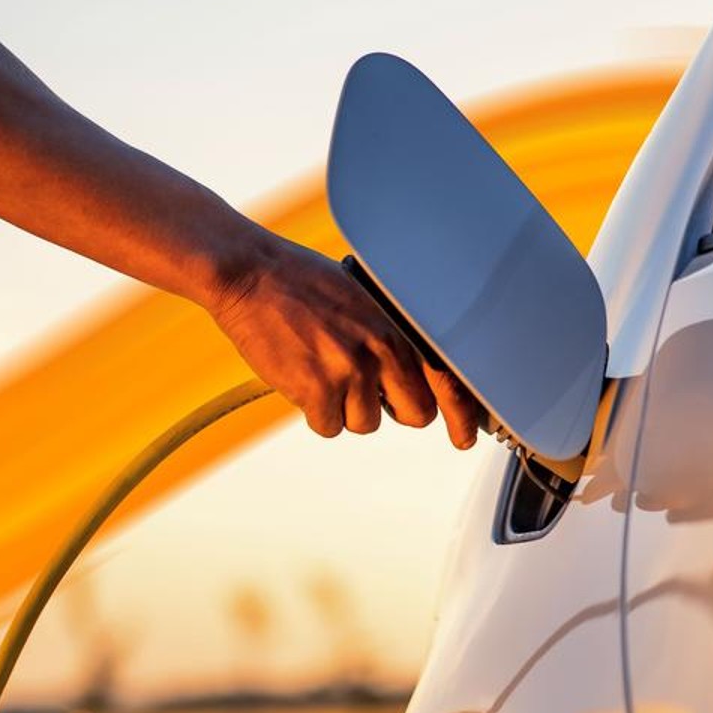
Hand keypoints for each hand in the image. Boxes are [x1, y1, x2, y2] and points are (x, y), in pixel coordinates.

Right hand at [207, 237, 478, 445]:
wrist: (248, 275)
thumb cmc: (299, 280)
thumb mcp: (360, 296)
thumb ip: (387, 334)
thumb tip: (404, 376)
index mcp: (395, 324)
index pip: (446, 378)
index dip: (461, 415)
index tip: (463, 436)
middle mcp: (379, 350)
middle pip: (414, 414)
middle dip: (393, 408)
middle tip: (365, 389)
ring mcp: (348, 372)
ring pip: (365, 423)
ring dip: (345, 407)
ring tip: (320, 368)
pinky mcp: (314, 390)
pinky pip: (328, 426)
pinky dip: (314, 412)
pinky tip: (301, 377)